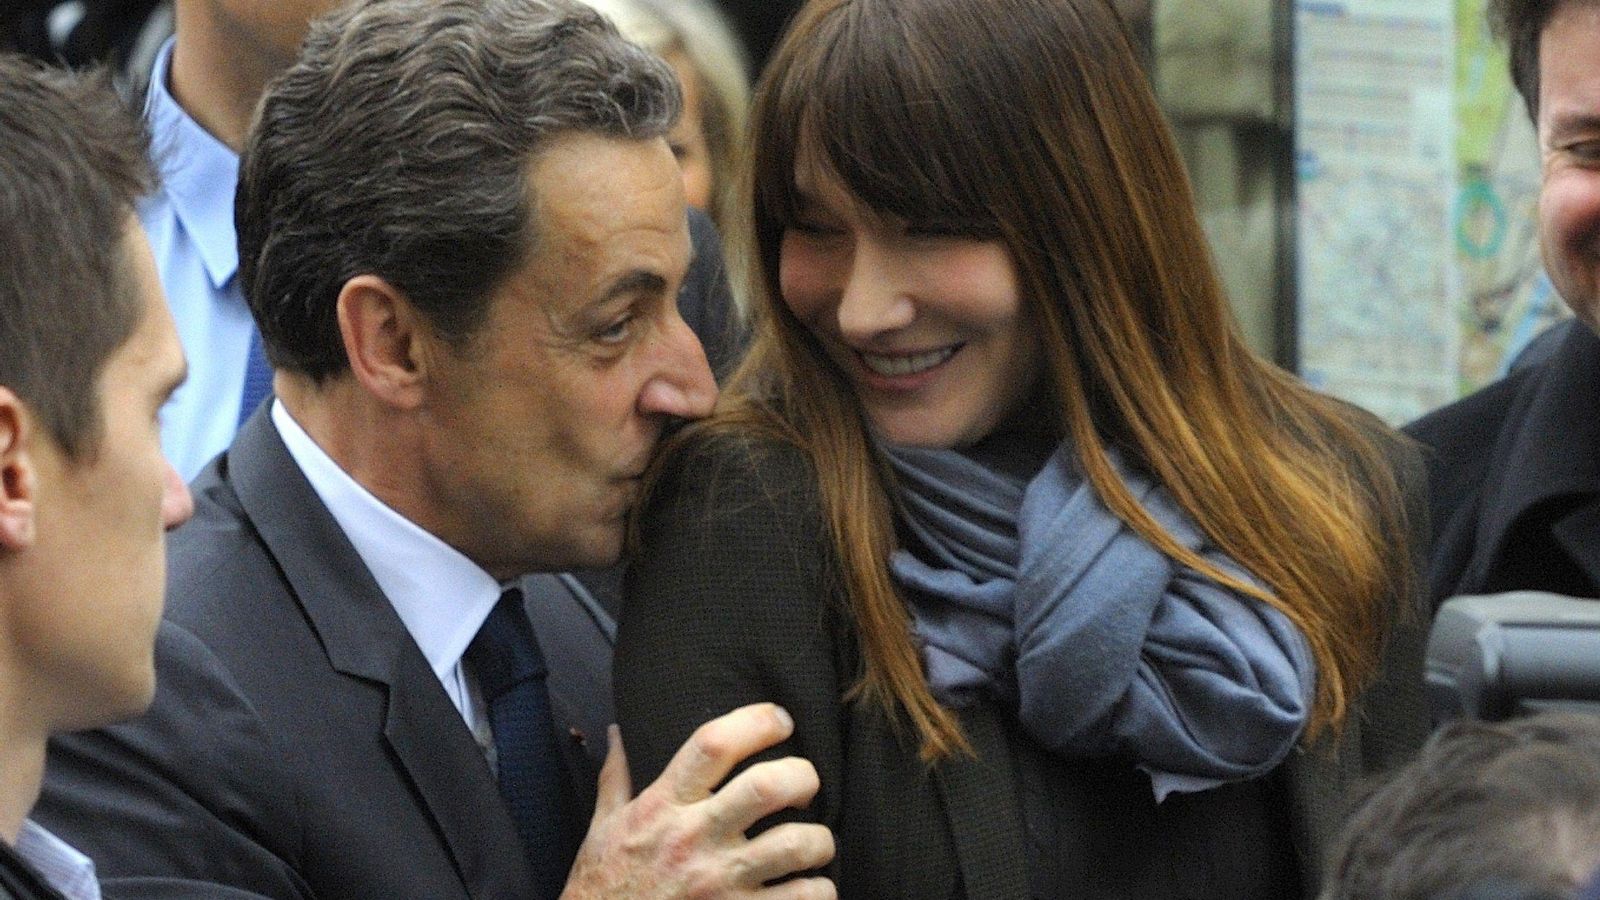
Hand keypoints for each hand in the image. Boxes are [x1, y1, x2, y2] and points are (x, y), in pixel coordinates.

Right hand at [561, 703, 835, 898]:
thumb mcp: (603, 826)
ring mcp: (720, 882)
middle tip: (805, 785)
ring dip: (819, 840)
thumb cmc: (604, 884)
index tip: (781, 720)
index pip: (714, 744)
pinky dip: (820, 890)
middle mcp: (695, 838)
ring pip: (796, 845)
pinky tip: (814, 886)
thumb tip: (620, 731)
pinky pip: (801, 898)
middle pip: (768, 786)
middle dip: (802, 777)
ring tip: (815, 842)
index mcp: (663, 806)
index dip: (756, 721)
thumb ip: (618, 776)